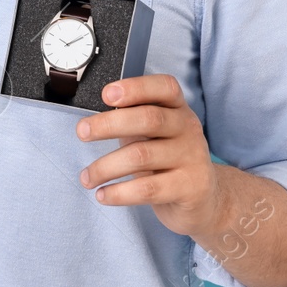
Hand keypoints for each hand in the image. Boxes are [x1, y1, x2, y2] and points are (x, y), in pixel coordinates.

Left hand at [75, 73, 220, 238]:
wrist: (204, 198)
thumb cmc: (167, 160)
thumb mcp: (152, 134)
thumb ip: (130, 120)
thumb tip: (93, 121)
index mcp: (178, 109)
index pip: (164, 87)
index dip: (135, 88)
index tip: (106, 94)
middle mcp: (188, 129)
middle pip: (148, 119)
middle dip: (108, 124)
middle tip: (82, 132)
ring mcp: (192, 158)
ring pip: (141, 156)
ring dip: (105, 167)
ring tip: (87, 177)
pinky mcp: (190, 188)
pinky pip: (148, 189)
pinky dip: (119, 193)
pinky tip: (103, 195)